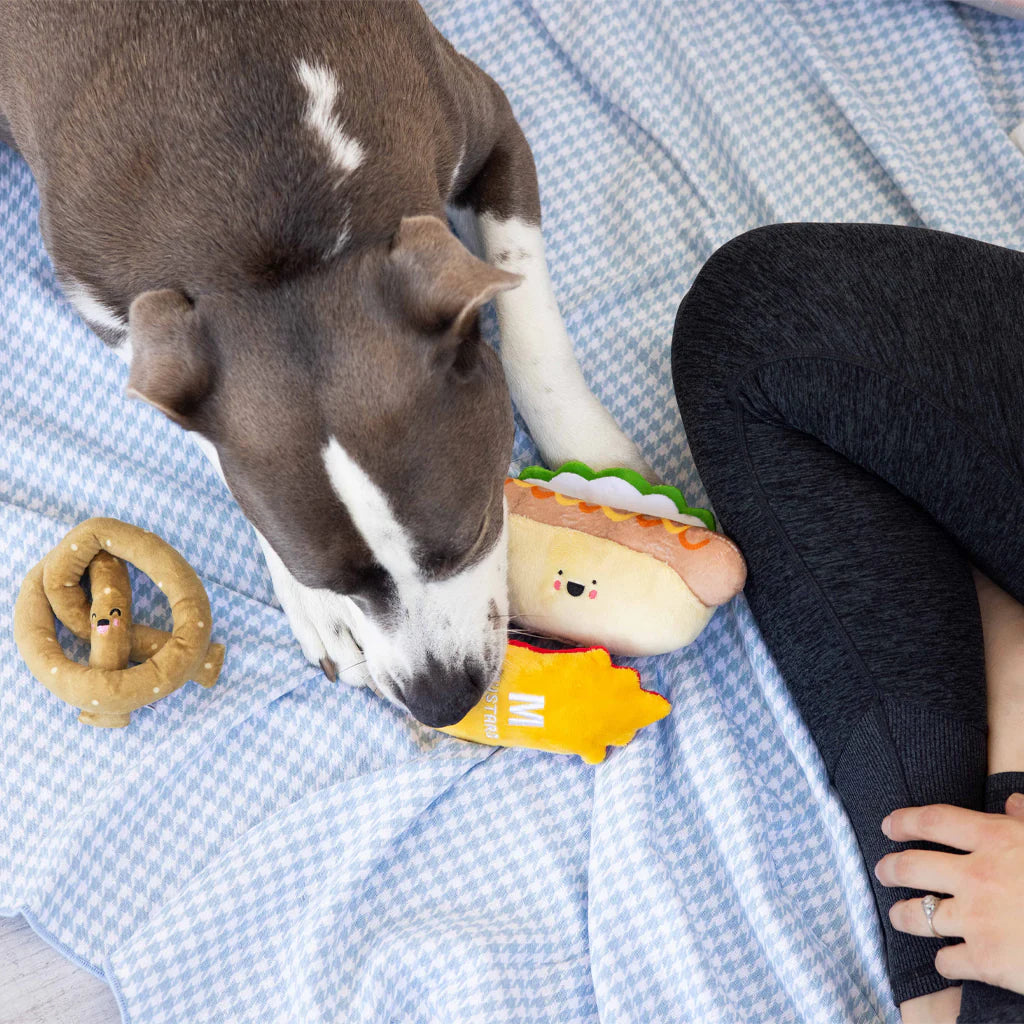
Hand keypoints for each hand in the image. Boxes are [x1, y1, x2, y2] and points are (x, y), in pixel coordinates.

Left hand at [875, 796, 1023, 994]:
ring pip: (917, 915)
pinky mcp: (984, 961)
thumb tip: (1012, 802)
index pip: (933, 821)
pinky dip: (944, 962)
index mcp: (996, 839)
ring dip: (903, 915)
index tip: (888, 826)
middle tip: (882, 870)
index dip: (905, 821)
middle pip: (912, 866)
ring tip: (896, 914)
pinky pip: (946, 960)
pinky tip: (946, 960)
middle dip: (891, 868)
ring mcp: (976, 919)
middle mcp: (976, 875)